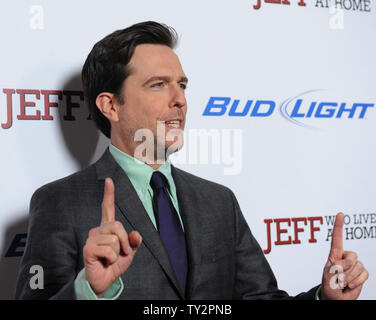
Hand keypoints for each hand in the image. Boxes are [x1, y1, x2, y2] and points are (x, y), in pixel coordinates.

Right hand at [83, 177, 141, 296]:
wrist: (104, 281)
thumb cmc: (114, 265)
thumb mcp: (129, 252)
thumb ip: (134, 242)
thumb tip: (136, 234)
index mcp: (107, 228)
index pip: (107, 208)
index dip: (109, 194)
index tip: (109, 180)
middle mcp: (98, 230)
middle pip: (117, 225)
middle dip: (125, 241)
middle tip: (121, 253)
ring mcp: (92, 239)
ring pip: (115, 239)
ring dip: (118, 252)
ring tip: (111, 258)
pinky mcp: (88, 248)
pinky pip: (109, 250)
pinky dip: (112, 258)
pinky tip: (105, 262)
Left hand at [321, 212, 368, 299]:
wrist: (335, 297)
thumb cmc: (329, 284)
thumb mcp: (328, 274)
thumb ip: (336, 266)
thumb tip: (346, 263)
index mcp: (335, 254)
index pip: (337, 238)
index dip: (339, 226)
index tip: (340, 214)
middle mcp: (346, 257)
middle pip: (352, 256)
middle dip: (345, 267)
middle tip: (338, 276)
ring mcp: (354, 265)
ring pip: (358, 266)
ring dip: (349, 276)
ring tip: (342, 282)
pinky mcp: (361, 274)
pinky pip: (364, 274)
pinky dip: (357, 281)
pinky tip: (350, 285)